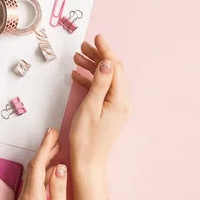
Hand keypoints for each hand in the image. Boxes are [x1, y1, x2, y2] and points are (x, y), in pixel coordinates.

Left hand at [16, 129, 70, 199]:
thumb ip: (59, 190)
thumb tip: (60, 168)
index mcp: (33, 198)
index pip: (38, 165)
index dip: (45, 147)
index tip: (52, 134)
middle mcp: (25, 197)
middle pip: (34, 167)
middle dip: (44, 149)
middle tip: (55, 136)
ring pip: (34, 174)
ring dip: (44, 160)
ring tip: (56, 150)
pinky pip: (34, 183)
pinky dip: (43, 172)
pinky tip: (52, 172)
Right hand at [71, 35, 130, 169]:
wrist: (87, 162)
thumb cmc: (86, 138)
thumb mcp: (90, 107)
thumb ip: (99, 83)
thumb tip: (107, 61)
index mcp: (120, 100)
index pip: (115, 68)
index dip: (106, 51)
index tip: (96, 37)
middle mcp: (122, 101)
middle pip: (112, 72)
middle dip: (98, 57)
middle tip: (82, 47)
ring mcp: (116, 107)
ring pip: (106, 80)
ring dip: (93, 68)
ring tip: (76, 58)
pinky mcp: (109, 111)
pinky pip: (102, 90)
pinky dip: (91, 81)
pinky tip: (77, 76)